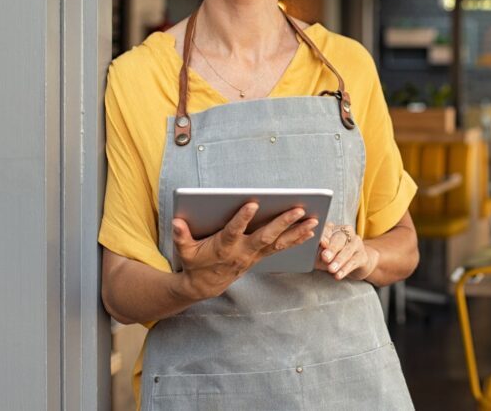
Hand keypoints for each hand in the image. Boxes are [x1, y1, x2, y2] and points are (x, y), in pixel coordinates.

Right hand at [171, 203, 318, 300]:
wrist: (205, 286)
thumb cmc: (195, 262)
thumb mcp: (184, 250)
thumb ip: (181, 236)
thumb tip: (177, 222)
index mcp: (223, 247)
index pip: (234, 231)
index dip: (242, 219)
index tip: (253, 204)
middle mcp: (243, 251)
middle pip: (265, 236)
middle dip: (283, 222)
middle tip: (298, 209)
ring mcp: (254, 255)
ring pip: (279, 242)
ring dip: (297, 231)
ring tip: (314, 220)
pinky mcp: (261, 256)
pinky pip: (281, 247)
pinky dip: (296, 239)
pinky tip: (310, 230)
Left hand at [316, 222, 379, 280]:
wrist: (355, 263)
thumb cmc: (333, 257)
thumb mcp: (322, 254)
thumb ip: (317, 253)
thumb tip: (309, 255)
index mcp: (334, 229)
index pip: (328, 229)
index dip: (324, 236)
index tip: (320, 243)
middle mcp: (347, 233)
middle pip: (339, 238)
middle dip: (332, 248)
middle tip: (325, 257)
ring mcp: (356, 243)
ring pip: (348, 250)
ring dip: (339, 260)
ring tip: (331, 269)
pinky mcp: (363, 255)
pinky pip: (354, 261)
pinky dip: (345, 269)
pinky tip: (339, 275)